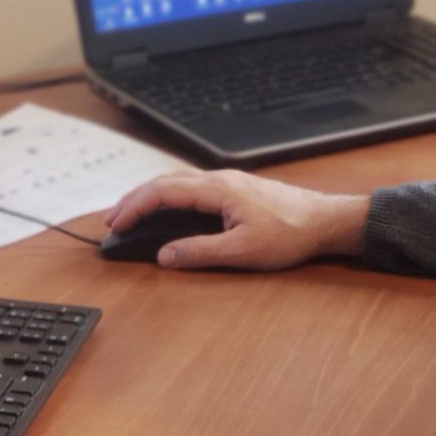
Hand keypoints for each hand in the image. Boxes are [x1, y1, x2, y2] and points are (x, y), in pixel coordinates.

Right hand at [103, 170, 368, 270]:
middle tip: (112, 220)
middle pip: (166, 182)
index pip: (164, 192)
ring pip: (179, 183)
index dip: (135, 207)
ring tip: (131, 214)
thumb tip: (164, 255)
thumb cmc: (289, 234)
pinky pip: (192, 188)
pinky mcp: (235, 190)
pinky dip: (170, 198)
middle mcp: (219, 180)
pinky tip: (167, 210)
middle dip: (135, 200)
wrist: (324, 221)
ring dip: (151, 197)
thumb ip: (200, 252)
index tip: (116, 225)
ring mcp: (227, 183)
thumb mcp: (242, 251)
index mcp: (217, 189)